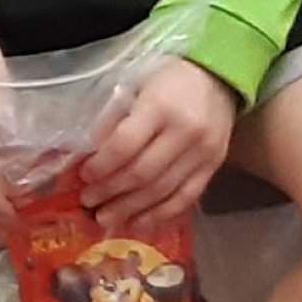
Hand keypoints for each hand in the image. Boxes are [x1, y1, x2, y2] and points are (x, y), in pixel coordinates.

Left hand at [83, 55, 239, 234]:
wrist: (219, 78)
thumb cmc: (167, 78)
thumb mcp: (137, 85)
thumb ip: (116, 116)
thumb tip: (88, 150)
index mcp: (160, 107)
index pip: (125, 144)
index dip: (102, 165)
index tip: (82, 176)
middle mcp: (185, 134)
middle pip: (144, 173)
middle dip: (112, 192)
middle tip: (87, 202)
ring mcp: (203, 154)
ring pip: (164, 191)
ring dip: (132, 209)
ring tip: (106, 218)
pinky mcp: (214, 167)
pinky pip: (187, 197)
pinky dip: (162, 214)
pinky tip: (141, 224)